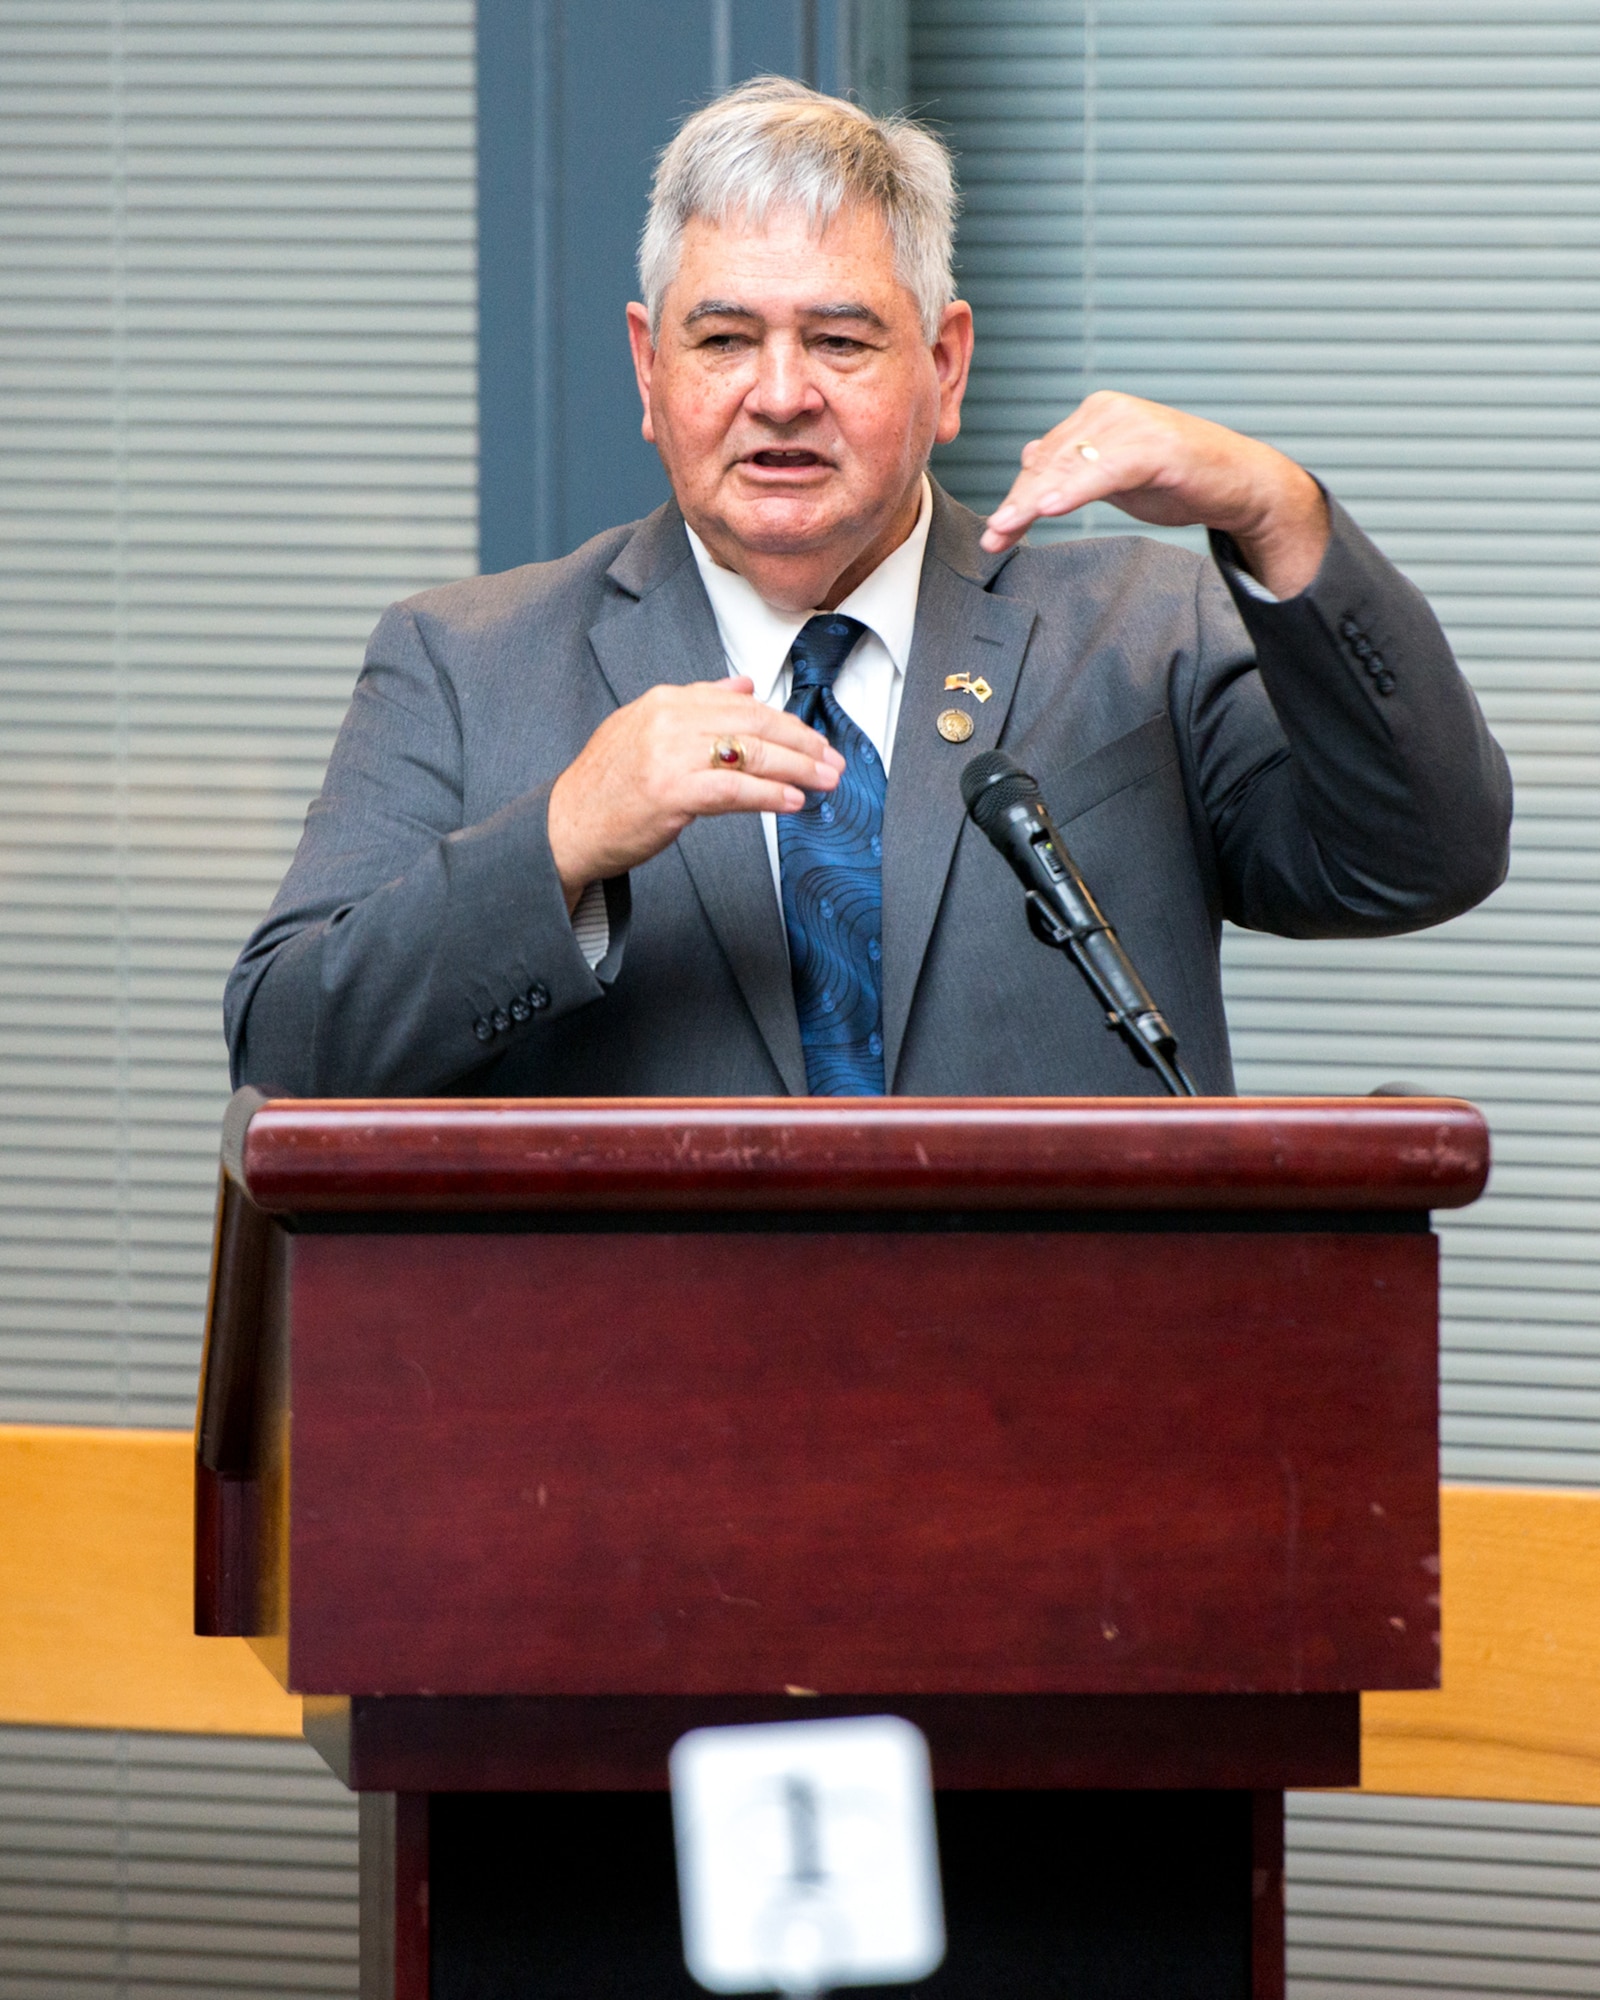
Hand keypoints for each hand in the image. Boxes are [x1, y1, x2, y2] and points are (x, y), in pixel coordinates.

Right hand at [547, 677, 843, 909]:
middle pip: (753, 724)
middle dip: (801, 744)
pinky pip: (733, 790)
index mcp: (665, 701)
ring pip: (749, 754)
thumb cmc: (608, 786)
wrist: (565, 825)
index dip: (786, 722)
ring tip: (825, 782)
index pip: (742, 703)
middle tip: (833, 761)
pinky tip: (792, 802)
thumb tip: (745, 684)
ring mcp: (667, 755)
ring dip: (796, 769)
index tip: (814, 741)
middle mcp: (668, 720)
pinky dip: (768, 795)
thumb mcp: (646, 729)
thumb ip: (697, 703)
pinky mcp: (669, 792)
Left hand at [981, 390, 1329, 597]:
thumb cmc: (1181, 481)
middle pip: (1049, 464)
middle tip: (992, 538)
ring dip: (1033, 503)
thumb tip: (1030, 459)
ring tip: (1006, 530)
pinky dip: (1075, 490)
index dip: (1017, 496)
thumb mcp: (1115, 477)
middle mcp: (1108, 411)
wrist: (1241, 484)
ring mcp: (1132, 425)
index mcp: (1096, 414)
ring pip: (1068, 468)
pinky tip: (1049, 508)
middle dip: (1018, 504)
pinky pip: (1104, 472)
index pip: (1043, 459)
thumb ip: (1075, 469)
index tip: (994, 531)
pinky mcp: (1155, 447)